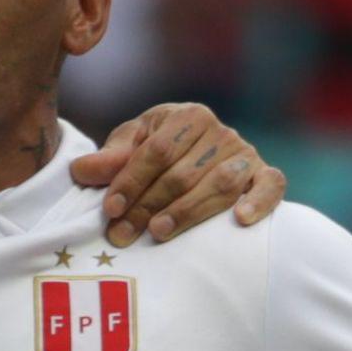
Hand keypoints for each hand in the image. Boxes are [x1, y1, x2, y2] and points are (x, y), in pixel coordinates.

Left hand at [68, 102, 287, 248]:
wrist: (203, 153)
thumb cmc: (161, 150)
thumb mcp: (133, 146)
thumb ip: (111, 159)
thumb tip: (80, 171)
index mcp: (187, 115)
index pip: (157, 151)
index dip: (130, 180)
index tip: (110, 209)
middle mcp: (220, 131)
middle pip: (183, 173)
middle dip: (148, 206)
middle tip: (122, 234)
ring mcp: (245, 154)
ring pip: (220, 184)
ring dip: (188, 211)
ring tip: (159, 233)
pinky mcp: (265, 174)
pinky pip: (271, 186)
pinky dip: (259, 201)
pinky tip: (241, 220)